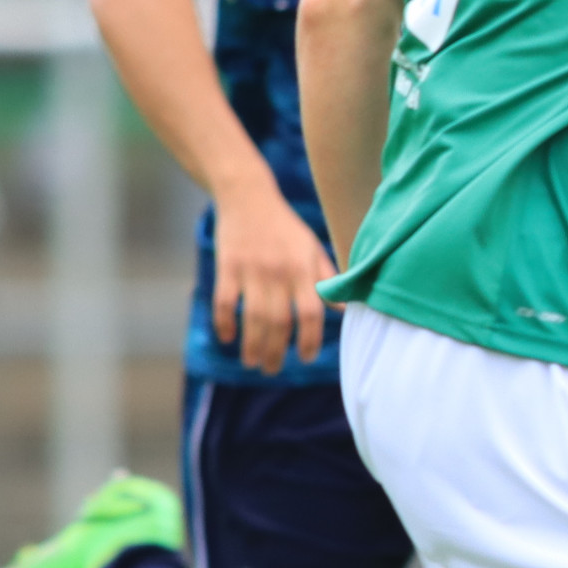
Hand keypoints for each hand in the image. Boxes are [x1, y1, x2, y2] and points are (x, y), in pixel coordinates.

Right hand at [212, 183, 336, 372]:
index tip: (305, 357)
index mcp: (304, 269)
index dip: (310, 339)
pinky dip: (225, 322)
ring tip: (252, 363)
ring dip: (252, 345)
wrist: (249, 197)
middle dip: (276, 351)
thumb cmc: (286, 227)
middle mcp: (279, 272)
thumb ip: (328, 280)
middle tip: (272, 369)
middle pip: (279, 322)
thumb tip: (343, 310)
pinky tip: (228, 337)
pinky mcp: (227, 266)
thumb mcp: (313, 248)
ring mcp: (252, 270)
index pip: (311, 312)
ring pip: (252, 317)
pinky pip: (224, 302)